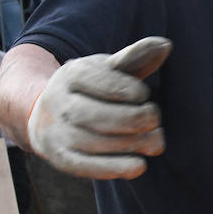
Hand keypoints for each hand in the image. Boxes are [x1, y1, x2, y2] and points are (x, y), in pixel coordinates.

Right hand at [26, 37, 170, 178]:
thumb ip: (135, 58)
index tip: (144, 95)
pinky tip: (139, 166)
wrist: (47, 115)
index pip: (102, 81)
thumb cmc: (91, 89)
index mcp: (71, 74)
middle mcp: (58, 102)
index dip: (129, 90)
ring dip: (131, 144)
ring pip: (94, 142)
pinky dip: (115, 168)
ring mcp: (56, 132)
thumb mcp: (109, 69)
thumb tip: (165, 45)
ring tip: (155, 143)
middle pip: (97, 115)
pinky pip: (86, 166)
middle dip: (133, 119)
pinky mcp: (61, 158)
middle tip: (156, 120)